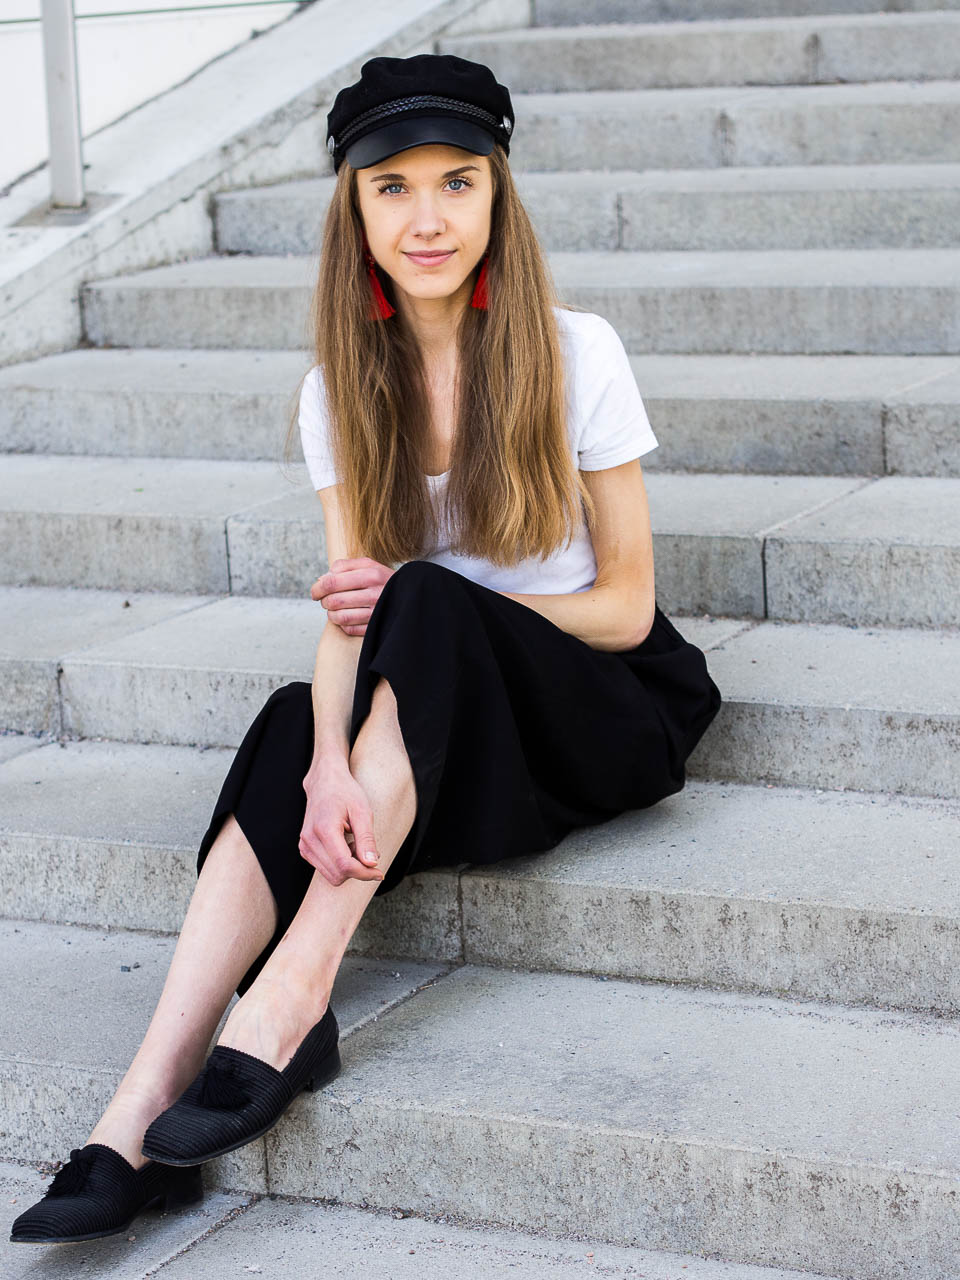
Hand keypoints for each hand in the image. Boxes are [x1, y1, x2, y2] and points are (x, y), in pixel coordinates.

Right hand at [299, 757, 383, 884]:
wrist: (324, 782)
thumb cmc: (345, 793)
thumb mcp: (362, 812)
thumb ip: (366, 839)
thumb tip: (371, 864)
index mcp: (324, 829)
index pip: (344, 865)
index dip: (364, 873)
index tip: (379, 872)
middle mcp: (310, 840)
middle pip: (338, 875)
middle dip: (357, 870)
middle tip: (367, 851)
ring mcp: (305, 846)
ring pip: (332, 876)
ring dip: (348, 867)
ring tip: (355, 844)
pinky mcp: (305, 849)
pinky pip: (326, 869)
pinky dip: (339, 864)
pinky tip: (345, 845)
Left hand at [311, 557, 393, 635]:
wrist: (409, 594)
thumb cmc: (382, 579)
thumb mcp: (368, 565)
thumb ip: (344, 566)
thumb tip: (321, 579)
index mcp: (370, 574)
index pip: (332, 582)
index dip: (318, 588)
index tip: (315, 592)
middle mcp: (375, 593)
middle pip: (334, 601)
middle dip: (324, 601)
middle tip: (325, 600)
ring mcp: (377, 612)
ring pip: (340, 617)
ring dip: (331, 614)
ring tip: (333, 610)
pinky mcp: (376, 626)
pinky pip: (350, 629)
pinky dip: (343, 625)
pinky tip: (346, 618)